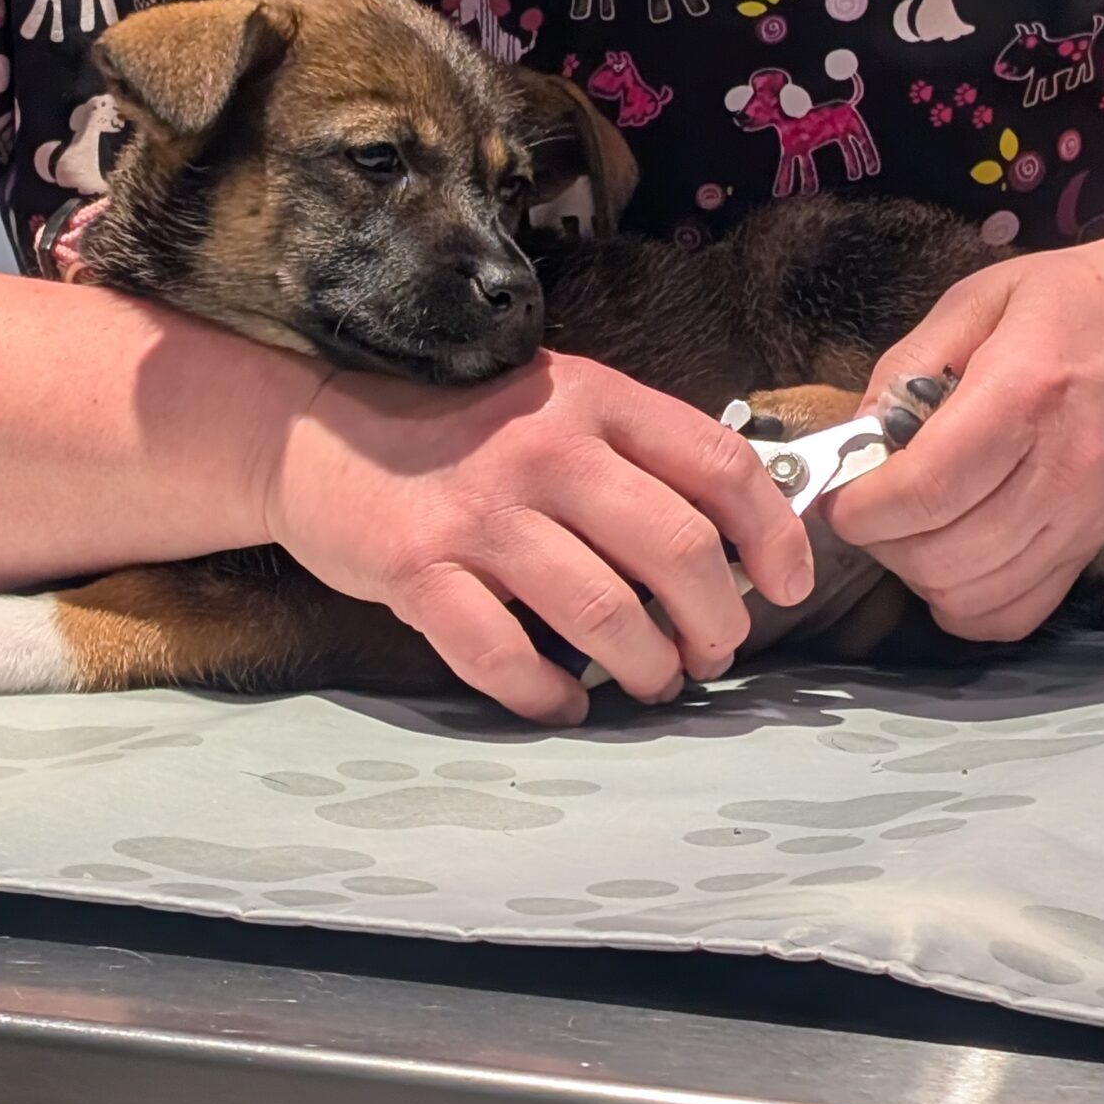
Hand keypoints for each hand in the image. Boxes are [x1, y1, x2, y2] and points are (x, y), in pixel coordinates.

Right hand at [266, 351, 816, 724]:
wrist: (314, 431)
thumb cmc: (456, 429)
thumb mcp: (557, 402)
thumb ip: (636, 453)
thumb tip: (735, 540)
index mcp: (594, 400)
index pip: (720, 465)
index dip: (776, 535)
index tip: (790, 585)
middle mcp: (544, 450)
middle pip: (678, 551)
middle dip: (717, 622)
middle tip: (713, 650)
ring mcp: (480, 514)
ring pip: (605, 615)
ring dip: (647, 668)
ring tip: (652, 681)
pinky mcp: (419, 572)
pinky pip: (505, 658)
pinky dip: (549, 696)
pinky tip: (565, 703)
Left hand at [825, 237, 1103, 641]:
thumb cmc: (1087, 301)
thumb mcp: (984, 297)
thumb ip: (909, 364)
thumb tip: (857, 438)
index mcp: (1025, 395)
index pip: (924, 491)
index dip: (861, 508)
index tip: (838, 496)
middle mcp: (1062, 471)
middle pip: (941, 556)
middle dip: (882, 542)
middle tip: (872, 508)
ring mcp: (1086, 520)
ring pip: (972, 597)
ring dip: (920, 575)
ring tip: (913, 529)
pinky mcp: (1098, 547)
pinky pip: (1017, 615)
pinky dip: (969, 606)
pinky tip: (956, 563)